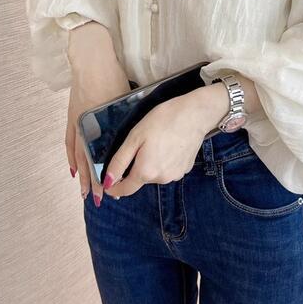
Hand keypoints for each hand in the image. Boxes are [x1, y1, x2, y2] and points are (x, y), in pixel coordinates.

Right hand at [65, 22, 129, 206]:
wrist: (92, 60)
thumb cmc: (112, 77)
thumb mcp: (123, 100)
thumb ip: (127, 119)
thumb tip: (139, 133)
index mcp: (103, 124)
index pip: (103, 155)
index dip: (105, 174)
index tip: (111, 189)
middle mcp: (88, 127)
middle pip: (89, 160)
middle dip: (93, 181)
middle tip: (97, 200)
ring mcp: (77, 122)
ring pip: (77, 155)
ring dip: (81, 174)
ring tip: (84, 192)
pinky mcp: (72, 116)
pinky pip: (69, 142)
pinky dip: (71, 157)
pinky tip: (73, 169)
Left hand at [103, 83, 228, 198]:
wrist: (195, 114)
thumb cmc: (163, 120)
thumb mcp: (134, 137)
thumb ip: (119, 161)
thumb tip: (107, 182)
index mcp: (146, 172)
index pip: (124, 190)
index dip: (113, 187)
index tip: (108, 182)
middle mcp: (161, 179)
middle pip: (140, 179)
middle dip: (136, 167)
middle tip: (140, 144)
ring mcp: (175, 175)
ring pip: (154, 174)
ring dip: (151, 164)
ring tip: (157, 142)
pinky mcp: (186, 169)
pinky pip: (167, 169)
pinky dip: (164, 161)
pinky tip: (169, 144)